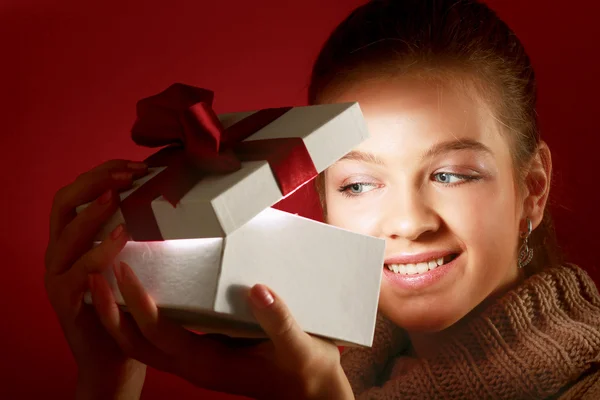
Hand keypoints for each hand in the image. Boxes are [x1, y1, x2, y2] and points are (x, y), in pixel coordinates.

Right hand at [44, 160, 148, 398]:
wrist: (114, 354)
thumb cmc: (127, 301)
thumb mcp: (132, 259)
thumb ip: (136, 230)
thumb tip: (170, 197)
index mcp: (73, 238)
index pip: (78, 192)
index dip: (102, 172)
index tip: (136, 164)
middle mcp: (59, 252)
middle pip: (64, 203)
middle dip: (95, 182)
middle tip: (130, 174)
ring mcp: (58, 276)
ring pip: (66, 235)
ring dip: (94, 212)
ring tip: (120, 196)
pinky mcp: (65, 300)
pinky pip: (78, 271)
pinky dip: (99, 252)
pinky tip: (122, 238)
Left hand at [89, 261, 353, 399]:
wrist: (311, 392)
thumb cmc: (305, 371)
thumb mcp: (299, 348)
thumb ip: (279, 321)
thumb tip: (257, 290)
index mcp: (209, 365)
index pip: (159, 333)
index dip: (138, 303)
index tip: (122, 270)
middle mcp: (194, 365)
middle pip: (136, 343)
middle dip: (110, 312)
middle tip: (94, 273)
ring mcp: (196, 360)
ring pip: (143, 342)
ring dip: (120, 314)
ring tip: (107, 279)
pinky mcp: (203, 352)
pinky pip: (159, 336)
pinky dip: (141, 316)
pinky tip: (145, 291)